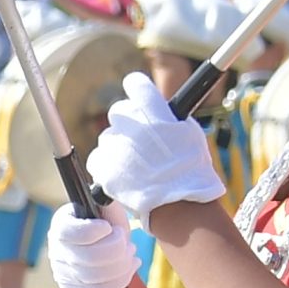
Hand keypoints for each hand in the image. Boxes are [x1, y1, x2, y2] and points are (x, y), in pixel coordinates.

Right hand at [46, 202, 139, 287]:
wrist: (113, 249)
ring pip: (94, 279)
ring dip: (121, 267)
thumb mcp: (107, 206)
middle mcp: (56, 250)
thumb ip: (103, 197)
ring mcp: (62, 273)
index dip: (93, 231)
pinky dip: (118, 284)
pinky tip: (127, 270)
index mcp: (62, 224)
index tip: (109, 227)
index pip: (70, 233)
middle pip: (88, 258)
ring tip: (130, 254)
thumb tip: (101, 195)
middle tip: (128, 244)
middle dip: (117, 251)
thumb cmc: (110, 223)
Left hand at [86, 73, 224, 216]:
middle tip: (139, 140)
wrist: (179, 203)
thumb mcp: (189, 134)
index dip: (136, 88)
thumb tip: (159, 113)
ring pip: (108, 138)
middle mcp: (132, 123)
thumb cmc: (191, 171)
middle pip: (119, 111)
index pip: (135, 84)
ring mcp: (115, 146)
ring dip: (118, 148)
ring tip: (136, 166)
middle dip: (128, 123)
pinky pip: (97, 160)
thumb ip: (169, 118)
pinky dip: (106, 167)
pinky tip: (122, 176)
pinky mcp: (103, 168)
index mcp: (155, 111)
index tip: (136, 95)